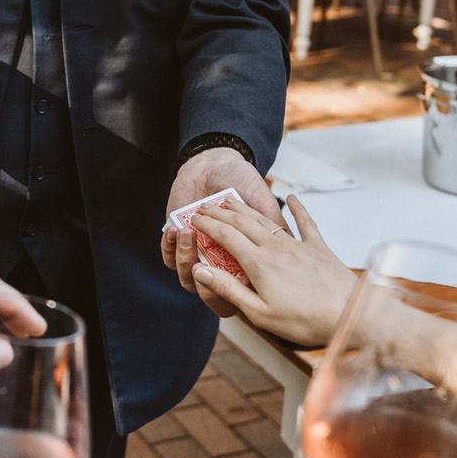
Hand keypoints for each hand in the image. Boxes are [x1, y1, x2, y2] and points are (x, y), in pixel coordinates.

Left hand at [160, 147, 283, 316]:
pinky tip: (178, 229)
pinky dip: (171, 248)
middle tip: (201, 267)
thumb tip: (287, 256)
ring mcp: (199, 256)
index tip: (231, 278)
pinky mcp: (178, 245)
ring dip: (185, 260)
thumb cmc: (244, 183)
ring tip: (189, 233)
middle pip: (210, 294)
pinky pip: (169, 259)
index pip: (240, 294)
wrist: (217, 161)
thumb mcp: (264, 205)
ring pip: (187, 279)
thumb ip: (275, 230)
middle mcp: (222, 265)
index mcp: (246, 263)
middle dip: (204, 287)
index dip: (236, 296)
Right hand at [189, 195, 354, 346]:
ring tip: (231, 200)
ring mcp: (299, 245)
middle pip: (242, 223)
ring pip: (266, 220)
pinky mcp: (319, 248)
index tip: (193, 219)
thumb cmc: (304, 321)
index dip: (207, 226)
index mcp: (259, 264)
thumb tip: (200, 272)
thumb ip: (229, 289)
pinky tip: (290, 197)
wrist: (349, 316)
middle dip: (221, 213)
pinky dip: (297, 208)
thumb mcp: (259, 313)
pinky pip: (305, 222)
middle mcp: (277, 248)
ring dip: (246, 208)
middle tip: (205, 205)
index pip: (226, 237)